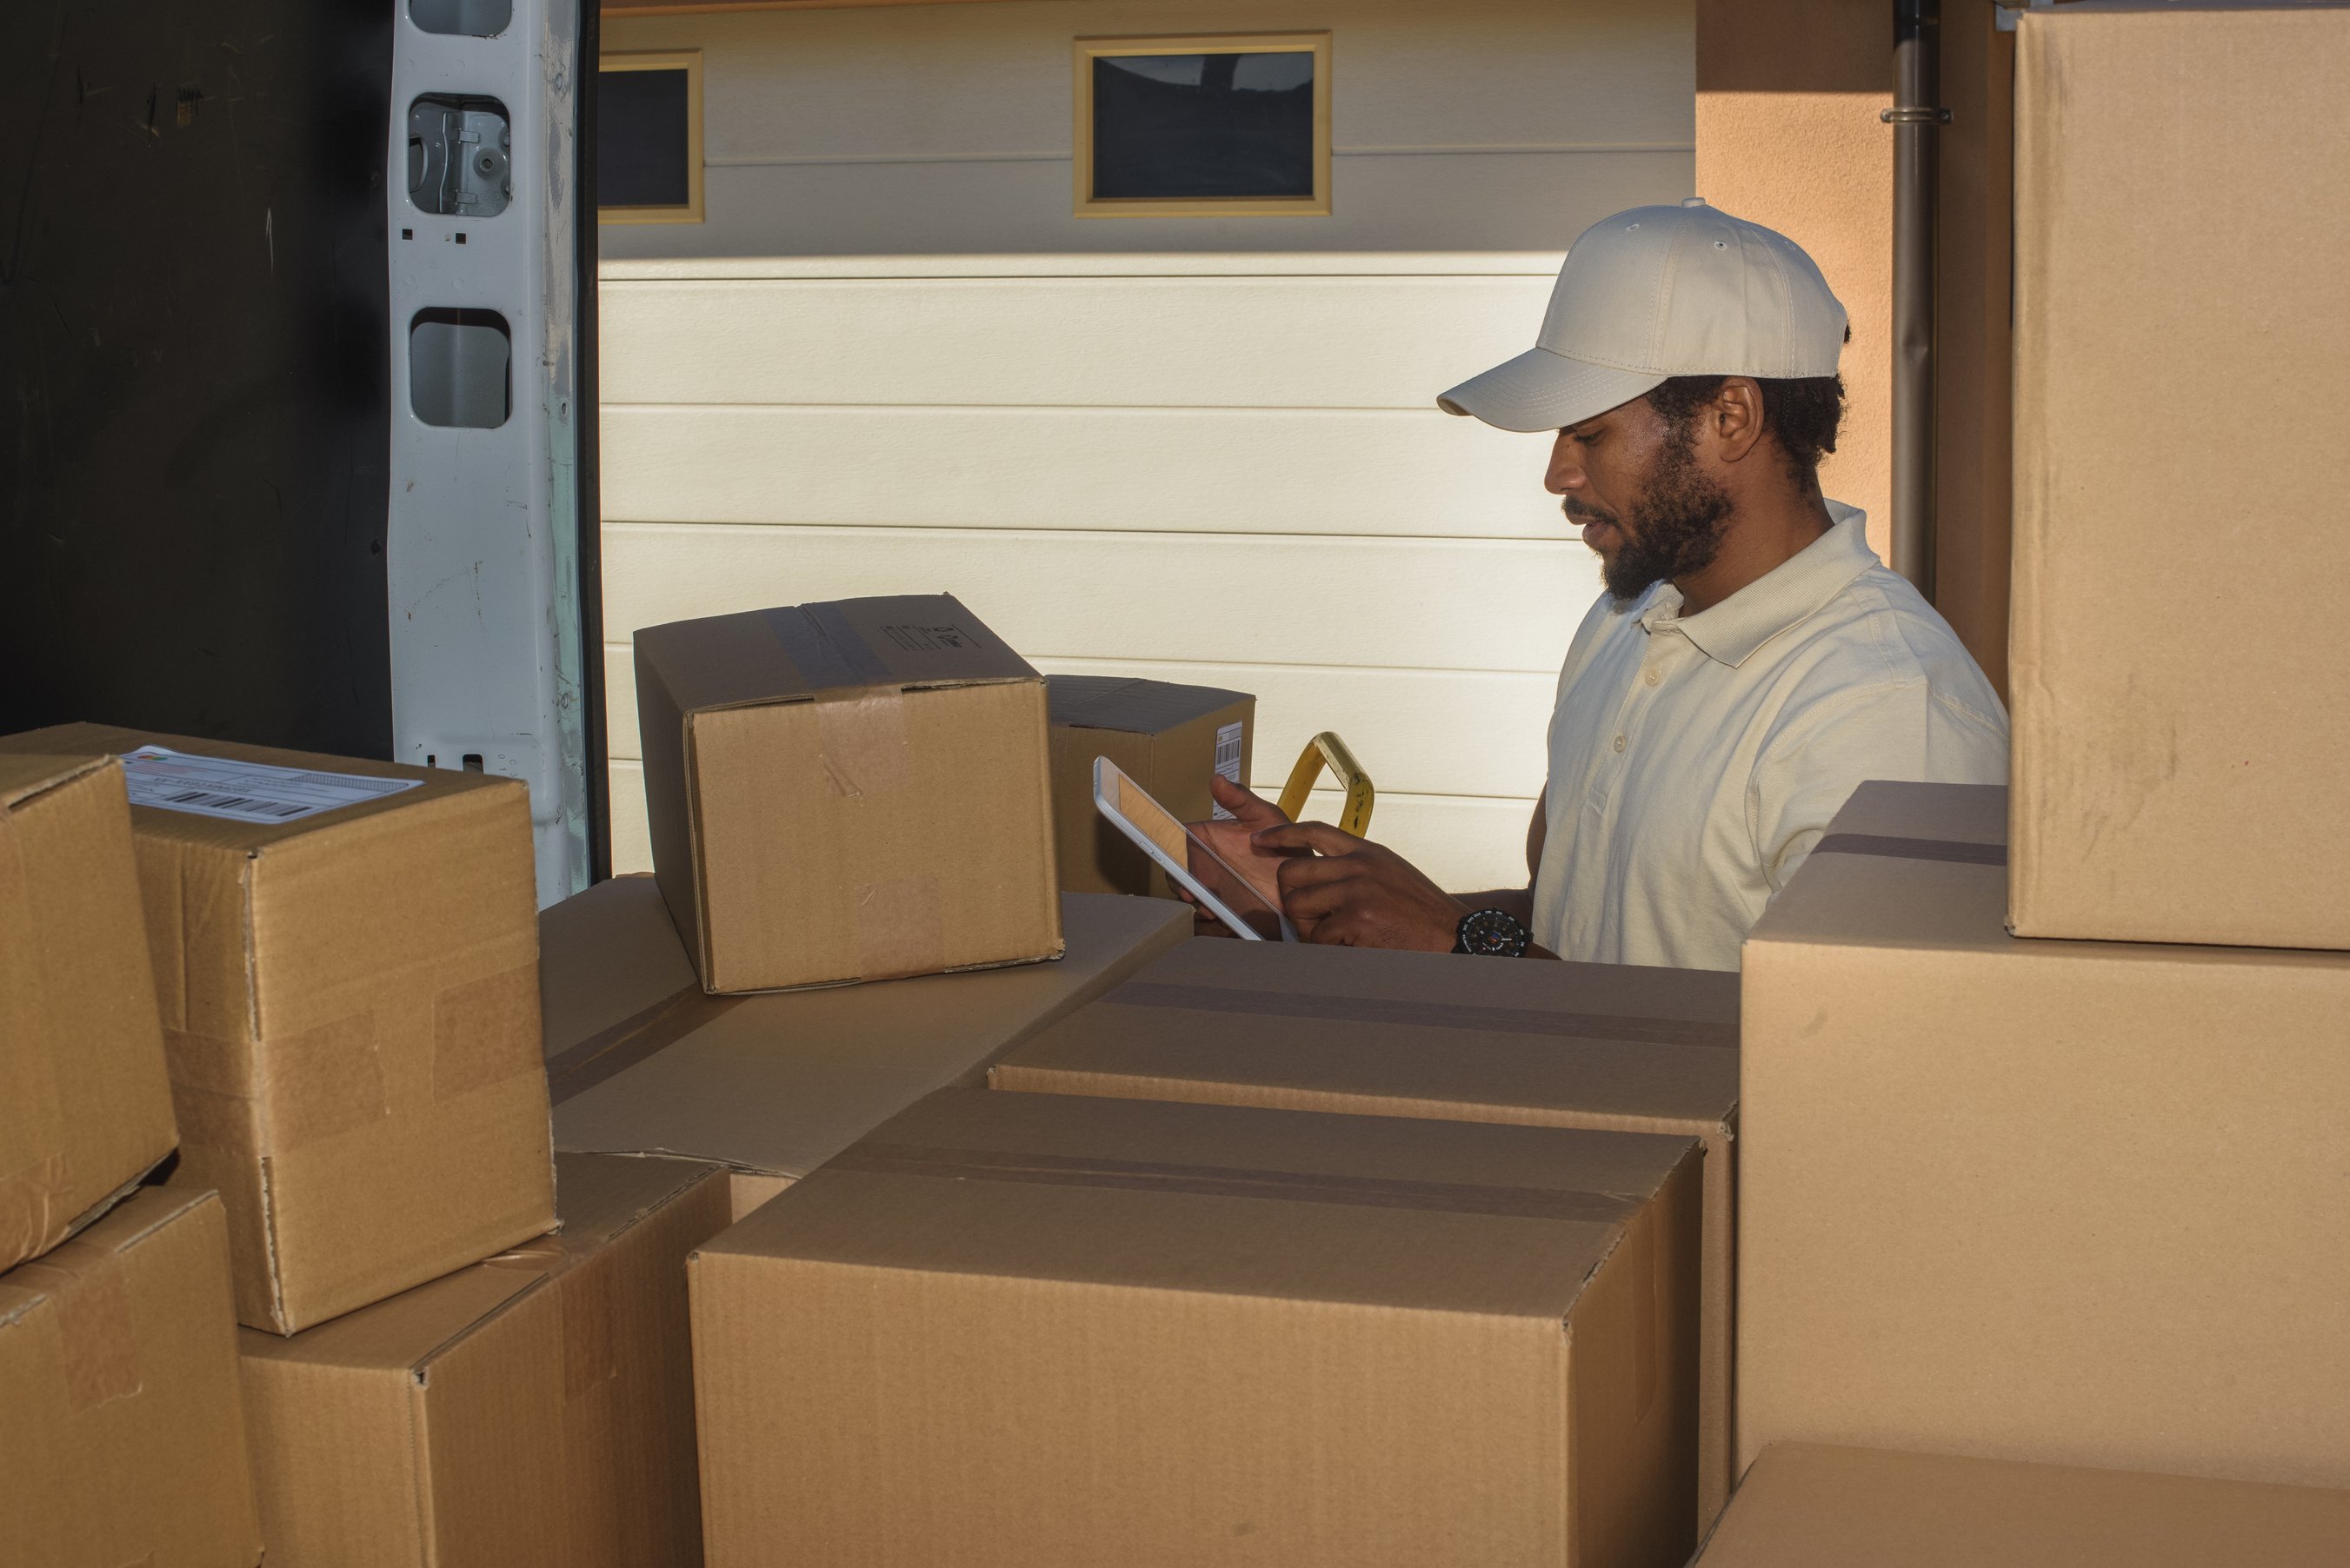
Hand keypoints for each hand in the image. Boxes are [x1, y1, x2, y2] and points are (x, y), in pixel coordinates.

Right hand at [1181, 774, 1304, 936]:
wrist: (1307, 880)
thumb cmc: (1286, 843)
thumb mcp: (1265, 817)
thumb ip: (1240, 800)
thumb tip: (1216, 779)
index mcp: (1208, 840)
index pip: (1178, 846)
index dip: (1175, 859)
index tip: (1182, 872)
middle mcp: (1207, 865)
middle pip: (1179, 876)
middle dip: (1182, 888)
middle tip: (1195, 896)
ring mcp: (1216, 889)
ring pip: (1193, 900)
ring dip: (1197, 906)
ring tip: (1212, 911)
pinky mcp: (1227, 911)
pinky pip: (1210, 919)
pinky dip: (1211, 920)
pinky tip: (1223, 919)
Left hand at [1252, 821, 1466, 951]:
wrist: (1454, 934)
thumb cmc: (1421, 911)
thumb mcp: (1390, 873)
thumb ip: (1357, 867)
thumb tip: (1319, 873)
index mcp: (1367, 851)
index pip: (1313, 830)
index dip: (1281, 833)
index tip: (1260, 839)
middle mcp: (1359, 865)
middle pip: (1292, 871)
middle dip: (1291, 896)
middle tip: (1308, 915)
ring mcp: (1357, 891)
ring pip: (1297, 906)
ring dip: (1307, 927)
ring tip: (1333, 935)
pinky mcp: (1357, 919)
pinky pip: (1318, 936)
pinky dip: (1328, 948)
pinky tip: (1350, 947)